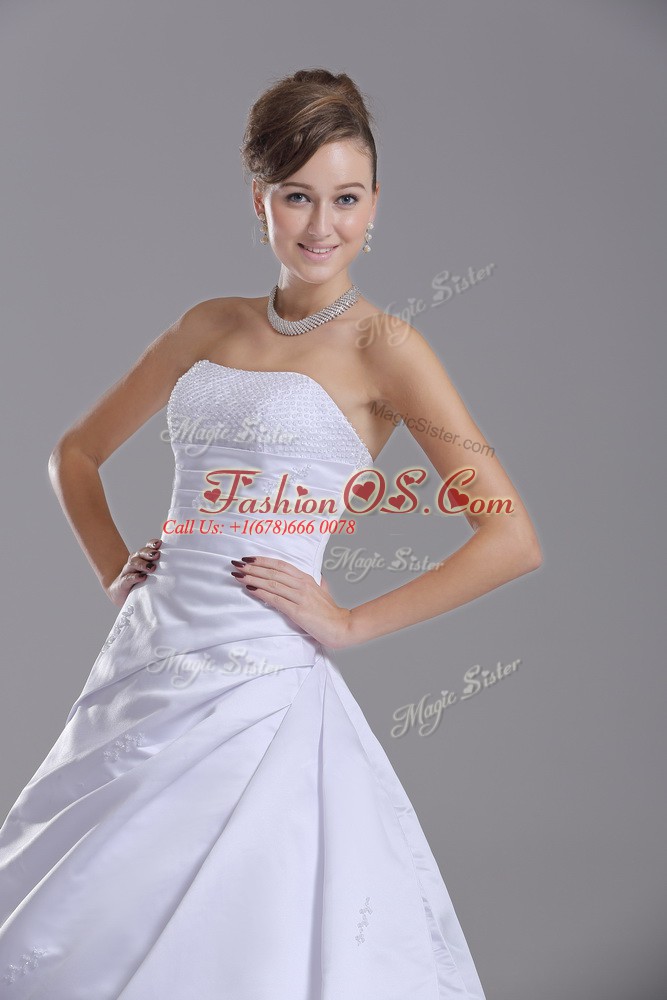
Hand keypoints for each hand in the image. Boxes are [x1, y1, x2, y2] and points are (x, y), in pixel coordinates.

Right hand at [104, 537, 161, 606]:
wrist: (122, 596)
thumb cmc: (141, 584)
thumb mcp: (153, 576)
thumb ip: (164, 571)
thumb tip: (181, 569)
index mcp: (143, 559)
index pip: (147, 548)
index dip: (152, 544)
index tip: (159, 544)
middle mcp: (134, 563)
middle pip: (140, 553)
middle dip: (148, 553)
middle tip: (157, 555)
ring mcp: (127, 572)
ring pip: (132, 563)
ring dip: (142, 564)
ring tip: (151, 568)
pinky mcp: (122, 584)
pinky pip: (127, 578)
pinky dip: (134, 577)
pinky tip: (142, 577)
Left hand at [231, 556, 353, 649]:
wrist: (342, 627)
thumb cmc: (332, 613)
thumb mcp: (324, 593)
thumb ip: (319, 584)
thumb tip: (319, 578)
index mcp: (306, 579)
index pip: (281, 565)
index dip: (263, 561)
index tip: (248, 558)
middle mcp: (302, 584)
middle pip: (273, 572)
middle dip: (252, 567)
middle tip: (236, 564)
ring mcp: (300, 597)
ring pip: (272, 583)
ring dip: (253, 578)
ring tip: (238, 575)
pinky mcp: (297, 610)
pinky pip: (276, 599)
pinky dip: (261, 592)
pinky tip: (250, 589)